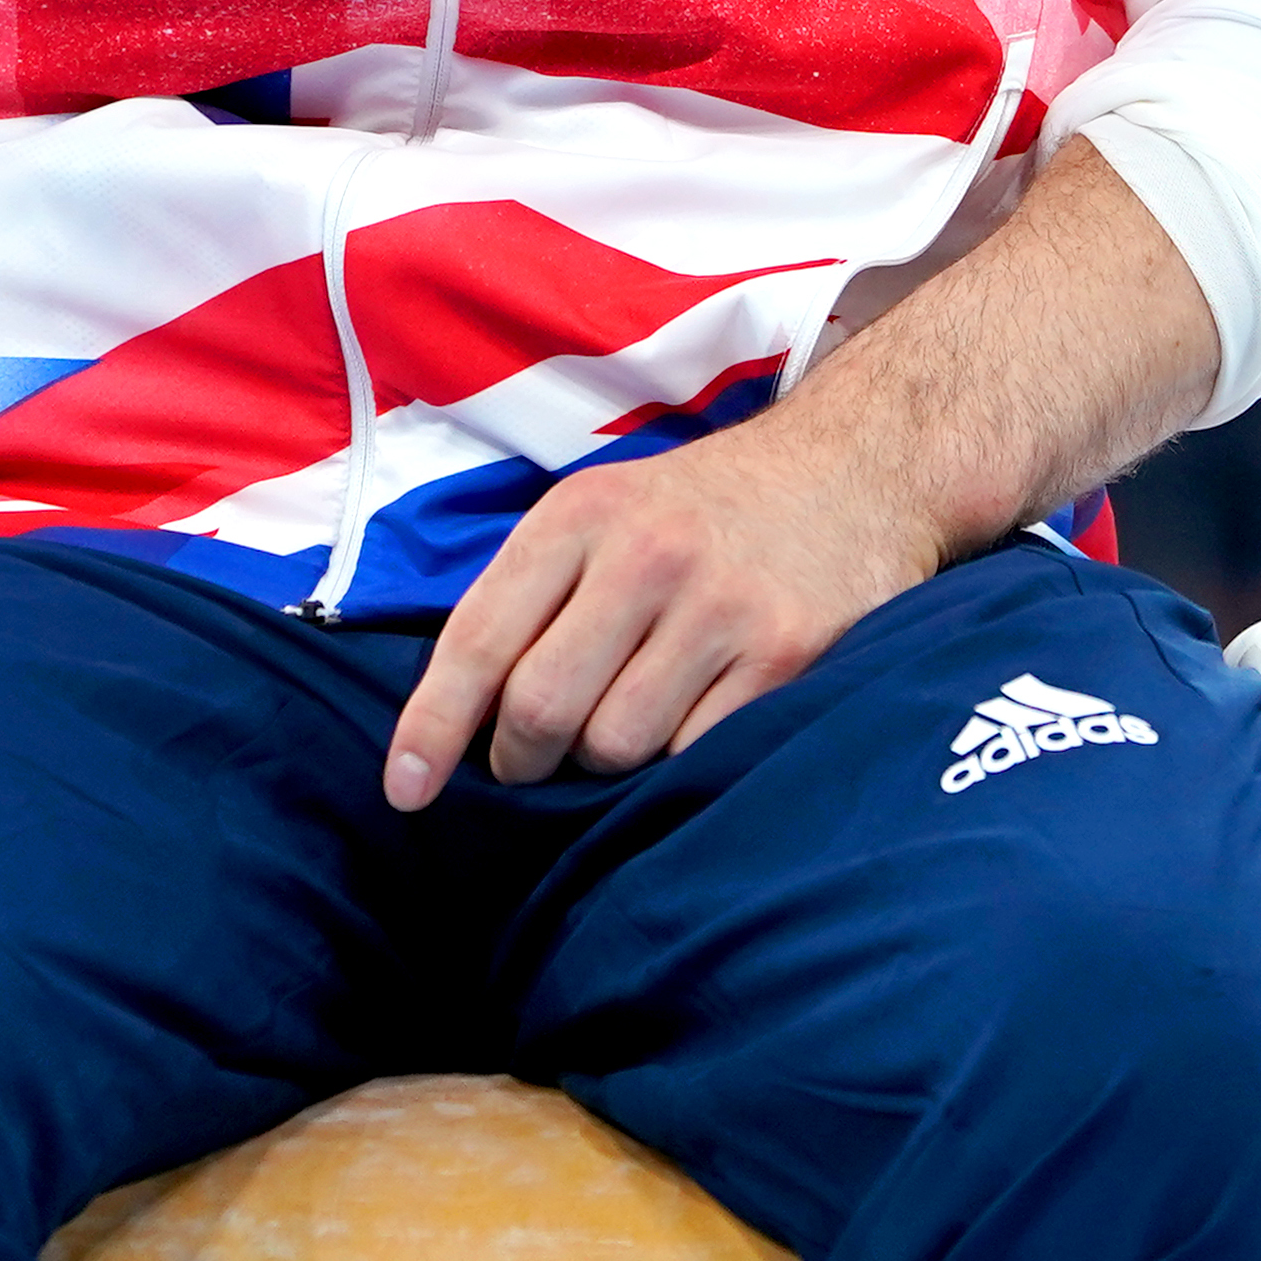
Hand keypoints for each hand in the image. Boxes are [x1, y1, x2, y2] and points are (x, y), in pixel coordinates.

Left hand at [381, 411, 947, 808]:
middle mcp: (646, 555)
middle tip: (535, 763)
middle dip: (522, 761)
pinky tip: (693, 725)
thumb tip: (457, 719)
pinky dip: (679, 763)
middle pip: (540, 710)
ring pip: (616, 746)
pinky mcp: (786, 653)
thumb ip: (535, 594)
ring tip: (631, 723)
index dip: (430, 728)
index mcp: (580, 514)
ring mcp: (720, 606)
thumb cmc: (705, 509)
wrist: (855, 467)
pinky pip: (697, 755)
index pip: (478, 639)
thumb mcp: (606, 508)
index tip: (405, 793)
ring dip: (607, 764)